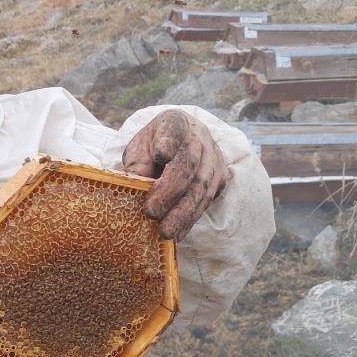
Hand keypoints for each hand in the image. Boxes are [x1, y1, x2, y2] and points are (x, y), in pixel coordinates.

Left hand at [122, 110, 229, 240]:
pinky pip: (207, 201)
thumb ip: (137, 162)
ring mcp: (214, 158)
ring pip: (201, 187)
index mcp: (175, 122)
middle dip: (170, 193)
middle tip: (151, 213)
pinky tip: (178, 234)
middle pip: (188, 166)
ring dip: (183, 213)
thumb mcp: (139, 147)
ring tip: (165, 232)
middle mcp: (200, 137)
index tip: (161, 154)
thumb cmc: (154, 146)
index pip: (173, 130)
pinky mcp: (220, 178)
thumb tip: (136, 186)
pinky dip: (190, 219)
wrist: (182, 142)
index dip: (168, 142)